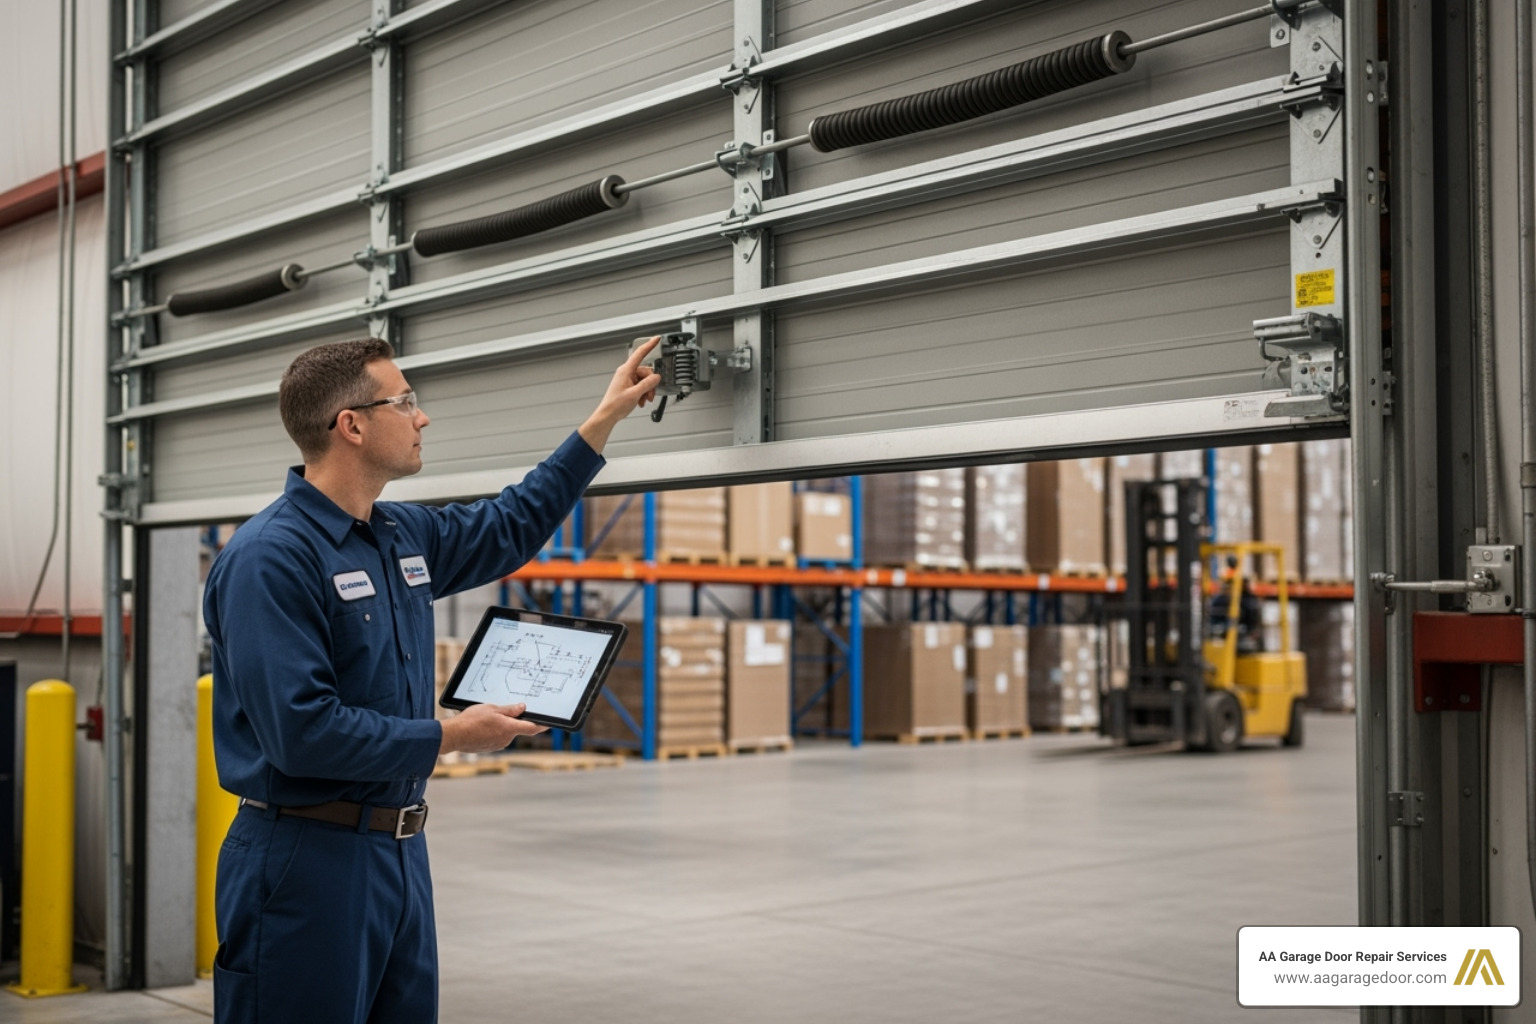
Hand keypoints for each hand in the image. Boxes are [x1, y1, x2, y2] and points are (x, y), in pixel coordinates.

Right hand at [439, 702, 546, 754]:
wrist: (454, 736)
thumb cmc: (471, 721)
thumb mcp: (491, 708)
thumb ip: (509, 710)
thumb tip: (522, 708)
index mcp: (509, 728)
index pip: (531, 727)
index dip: (542, 725)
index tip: (550, 723)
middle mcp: (506, 739)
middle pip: (516, 728)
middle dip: (511, 720)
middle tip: (500, 711)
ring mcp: (498, 745)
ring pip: (505, 732)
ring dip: (500, 725)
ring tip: (485, 718)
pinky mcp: (490, 747)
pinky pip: (496, 737)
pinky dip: (492, 731)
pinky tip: (481, 726)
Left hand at [577, 337, 662, 453]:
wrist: (608, 415)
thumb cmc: (615, 404)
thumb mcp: (635, 394)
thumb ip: (647, 384)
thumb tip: (657, 377)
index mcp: (626, 370)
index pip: (640, 353)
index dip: (649, 345)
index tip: (656, 339)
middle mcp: (626, 373)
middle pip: (646, 372)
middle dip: (650, 384)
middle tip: (650, 395)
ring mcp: (627, 379)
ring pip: (644, 381)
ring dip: (647, 391)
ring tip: (644, 400)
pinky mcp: (628, 386)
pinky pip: (640, 386)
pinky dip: (643, 393)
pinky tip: (640, 401)